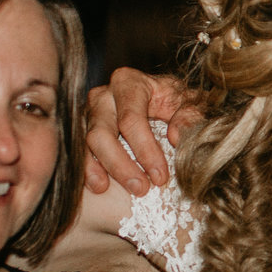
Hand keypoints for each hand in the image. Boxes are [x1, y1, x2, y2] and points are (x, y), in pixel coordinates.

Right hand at [83, 67, 199, 195]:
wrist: (162, 101)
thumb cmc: (176, 102)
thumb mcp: (191, 103)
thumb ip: (190, 116)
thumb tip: (176, 136)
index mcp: (129, 83)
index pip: (131, 119)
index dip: (145, 150)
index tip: (160, 177)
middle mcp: (103, 95)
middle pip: (102, 132)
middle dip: (120, 164)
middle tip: (140, 188)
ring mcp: (89, 113)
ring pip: (88, 143)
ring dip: (99, 169)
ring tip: (106, 188)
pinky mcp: (82, 130)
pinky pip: (80, 150)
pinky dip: (87, 169)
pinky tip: (98, 185)